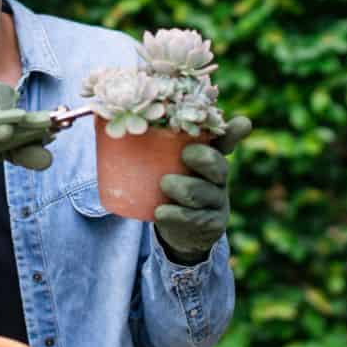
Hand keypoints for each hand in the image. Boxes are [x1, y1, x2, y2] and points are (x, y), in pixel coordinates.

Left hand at [154, 116, 252, 263]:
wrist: (180, 230)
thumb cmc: (171, 186)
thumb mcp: (165, 163)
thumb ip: (149, 142)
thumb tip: (105, 115)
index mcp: (210, 158)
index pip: (225, 141)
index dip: (233, 132)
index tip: (241, 122)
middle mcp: (219, 178)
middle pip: (219, 166)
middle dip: (204, 159)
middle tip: (185, 155)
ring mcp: (217, 203)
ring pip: (205, 193)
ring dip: (184, 188)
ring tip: (164, 184)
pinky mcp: (211, 225)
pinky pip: (195, 219)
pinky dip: (175, 215)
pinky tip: (161, 211)